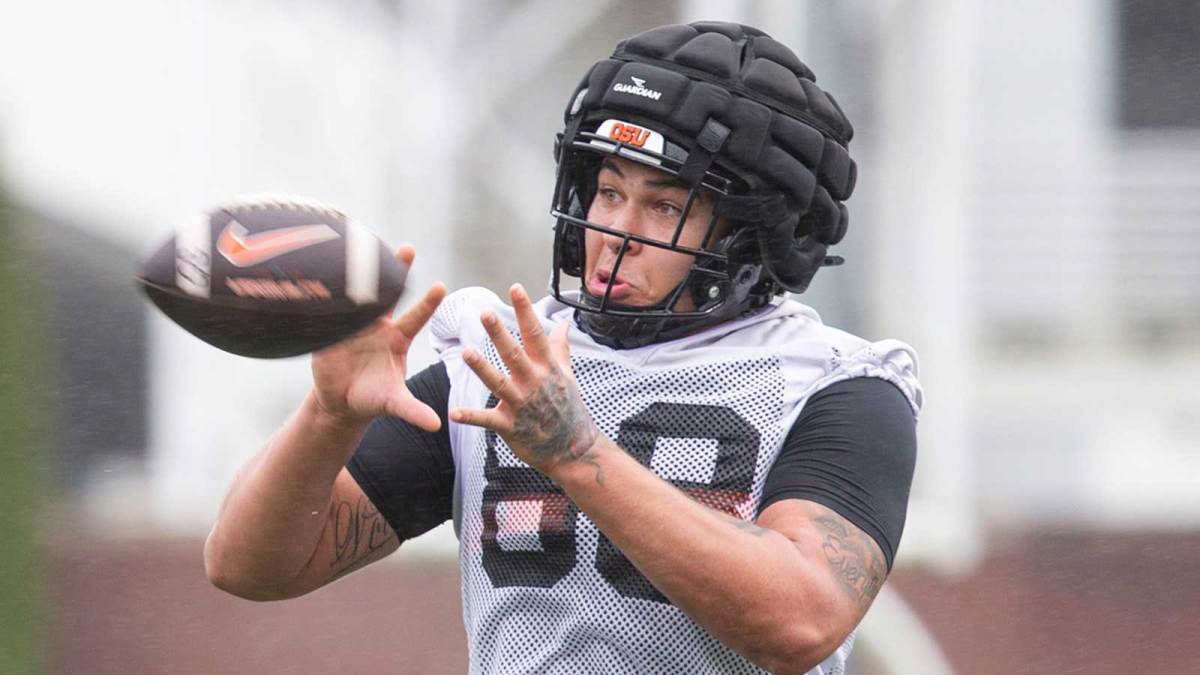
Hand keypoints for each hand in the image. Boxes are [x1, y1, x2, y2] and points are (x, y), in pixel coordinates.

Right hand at [311, 244, 446, 430]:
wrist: (341, 403)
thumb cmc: (374, 399)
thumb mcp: (394, 404)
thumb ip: (413, 411)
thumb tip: (436, 424)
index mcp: (398, 338)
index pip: (416, 316)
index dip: (428, 302)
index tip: (441, 285)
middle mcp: (378, 326)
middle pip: (390, 293)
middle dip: (398, 269)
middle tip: (409, 247)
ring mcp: (353, 325)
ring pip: (358, 295)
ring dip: (359, 273)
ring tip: (361, 245)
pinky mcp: (330, 332)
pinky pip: (330, 311)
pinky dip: (328, 295)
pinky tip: (327, 271)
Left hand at [449, 284, 600, 475]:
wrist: (573, 448)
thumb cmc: (568, 408)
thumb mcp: (567, 374)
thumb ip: (560, 347)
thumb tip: (564, 323)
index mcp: (547, 368)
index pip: (535, 334)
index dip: (525, 311)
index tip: (516, 288)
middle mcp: (534, 383)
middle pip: (514, 354)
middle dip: (500, 334)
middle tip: (485, 313)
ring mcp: (523, 405)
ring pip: (499, 383)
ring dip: (482, 368)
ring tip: (466, 353)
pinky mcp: (511, 426)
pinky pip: (488, 420)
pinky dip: (471, 417)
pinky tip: (453, 413)